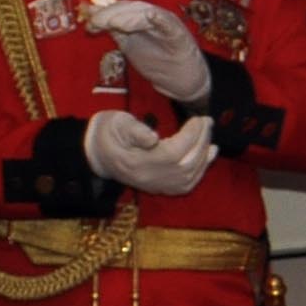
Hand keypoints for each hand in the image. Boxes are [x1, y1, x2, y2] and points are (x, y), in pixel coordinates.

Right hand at [81, 110, 214, 196]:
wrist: (96, 152)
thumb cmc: (108, 132)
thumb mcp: (118, 124)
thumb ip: (135, 130)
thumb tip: (153, 138)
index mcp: (136, 162)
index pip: (172, 153)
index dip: (190, 136)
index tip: (198, 118)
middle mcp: (148, 178)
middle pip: (185, 165)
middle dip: (201, 142)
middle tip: (207, 121)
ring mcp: (153, 186)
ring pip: (188, 178)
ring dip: (204, 156)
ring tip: (209, 135)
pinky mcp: (158, 187)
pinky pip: (185, 186)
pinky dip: (201, 171)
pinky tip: (208, 155)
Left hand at [83, 0, 212, 103]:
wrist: (185, 81)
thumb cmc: (159, 62)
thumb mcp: (131, 44)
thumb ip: (116, 31)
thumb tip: (91, 18)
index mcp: (144, 19)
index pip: (124, 8)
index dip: (106, 11)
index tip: (89, 18)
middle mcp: (158, 17)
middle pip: (134, 8)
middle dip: (113, 13)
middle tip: (95, 21)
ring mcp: (169, 26)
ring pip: (149, 14)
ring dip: (129, 17)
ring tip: (113, 22)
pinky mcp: (180, 38)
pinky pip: (170, 27)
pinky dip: (161, 19)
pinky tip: (151, 16)